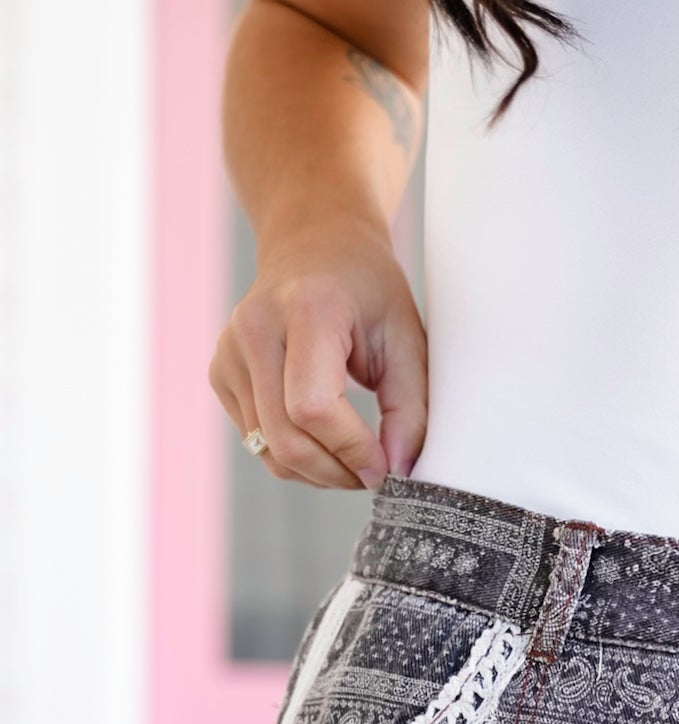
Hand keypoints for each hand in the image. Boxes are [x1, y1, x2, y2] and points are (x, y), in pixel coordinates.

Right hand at [209, 214, 426, 489]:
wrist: (315, 245)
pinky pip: (257, 442)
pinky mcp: (220, 373)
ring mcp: (229, 352)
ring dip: (318, 473)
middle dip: (336, 473)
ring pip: (269, 451)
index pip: (312, 407)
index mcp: (306, 309)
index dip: (350, 450)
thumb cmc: (368, 291)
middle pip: (286, 439)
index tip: (385, 468)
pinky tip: (323, 438)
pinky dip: (295, 457)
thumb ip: (409, 408)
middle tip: (372, 475)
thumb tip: (398, 471)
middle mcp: (256, 328)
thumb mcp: (407, 338)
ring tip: (352, 458)